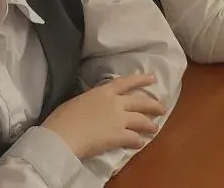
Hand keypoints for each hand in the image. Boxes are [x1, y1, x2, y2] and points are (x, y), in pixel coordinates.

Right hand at [42, 74, 164, 159]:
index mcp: (103, 91)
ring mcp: (118, 119)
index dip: (141, 79)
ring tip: (155, 128)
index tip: (152, 78)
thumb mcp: (78, 100)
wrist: (61, 136)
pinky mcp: (118, 136)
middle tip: (162, 108)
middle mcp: (115, 103)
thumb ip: (92, 100)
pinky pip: (133, 138)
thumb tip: (95, 103)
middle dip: (153, 105)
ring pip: (141, 120)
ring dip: (149, 125)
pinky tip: (140, 144)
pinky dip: (138, 141)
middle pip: (140, 102)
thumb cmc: (62, 118)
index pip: (126, 82)